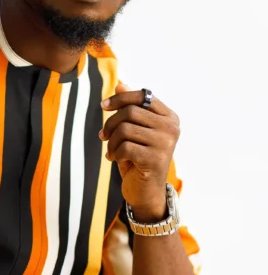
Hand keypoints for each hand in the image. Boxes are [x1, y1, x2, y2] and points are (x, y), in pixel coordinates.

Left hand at [99, 82, 179, 219]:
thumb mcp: (134, 130)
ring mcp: (165, 144)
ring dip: (111, 141)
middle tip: (103, 136)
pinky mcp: (155, 159)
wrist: (145, 190)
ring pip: (125, 129)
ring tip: (110, 150)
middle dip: (111, 124)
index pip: (142, 96)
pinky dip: (114, 153)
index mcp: (169, 117)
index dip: (119, 99)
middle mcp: (171, 128)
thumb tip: (120, 83)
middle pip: (130, 112)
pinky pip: (124, 147)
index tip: (103, 106)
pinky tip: (114, 159)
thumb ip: (130, 107)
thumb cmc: (138, 157)